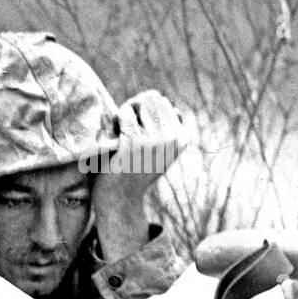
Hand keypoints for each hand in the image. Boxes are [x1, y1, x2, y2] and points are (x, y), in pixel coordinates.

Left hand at [92, 90, 187, 258]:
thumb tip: (160, 97)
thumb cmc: (133, 172)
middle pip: (153, 98)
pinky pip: (125, 114)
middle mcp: (173, 139)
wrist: (119, 201)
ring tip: (119, 130)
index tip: (135, 126)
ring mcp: (155, 141)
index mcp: (182, 139)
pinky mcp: (135, 144)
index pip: (165, 103)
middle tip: (123, 126)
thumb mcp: (158, 149)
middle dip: (135, 105)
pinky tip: (114, 133)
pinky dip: (117, 119)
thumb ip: (163, 126)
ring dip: (125, 111)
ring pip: (139, 103)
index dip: (145, 109)